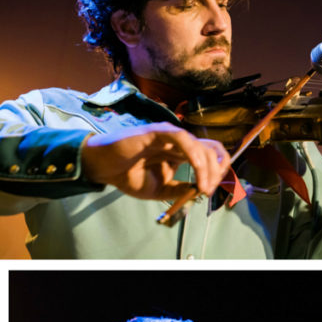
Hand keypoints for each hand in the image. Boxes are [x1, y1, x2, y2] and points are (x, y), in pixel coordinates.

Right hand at [81, 123, 230, 200]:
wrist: (104, 167)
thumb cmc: (127, 175)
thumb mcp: (158, 190)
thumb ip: (178, 190)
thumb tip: (199, 190)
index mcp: (180, 154)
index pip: (210, 155)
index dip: (217, 171)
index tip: (209, 190)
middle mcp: (179, 143)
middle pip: (212, 150)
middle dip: (216, 172)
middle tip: (208, 191)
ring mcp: (170, 135)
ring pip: (201, 145)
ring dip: (207, 168)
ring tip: (203, 187)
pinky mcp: (158, 131)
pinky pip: (182, 138)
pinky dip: (193, 153)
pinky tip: (196, 168)